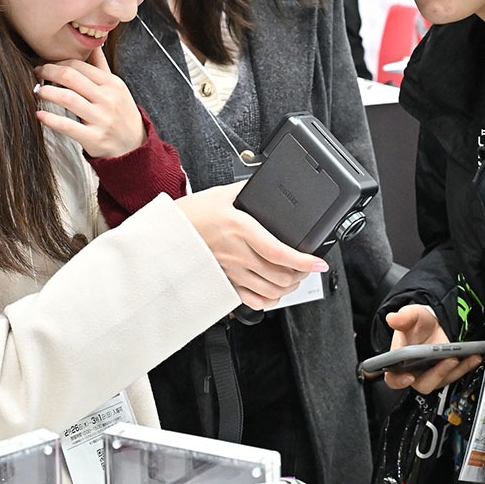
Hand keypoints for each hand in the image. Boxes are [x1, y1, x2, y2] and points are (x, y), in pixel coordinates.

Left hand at [34, 47, 144, 157]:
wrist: (134, 145)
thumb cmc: (120, 113)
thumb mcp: (116, 87)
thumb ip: (101, 65)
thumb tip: (93, 42)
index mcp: (111, 83)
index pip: (79, 65)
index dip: (58, 62)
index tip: (46, 64)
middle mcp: (107, 98)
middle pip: (71, 77)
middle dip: (49, 72)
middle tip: (37, 73)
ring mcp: (101, 118)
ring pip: (67, 99)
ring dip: (47, 92)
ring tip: (37, 91)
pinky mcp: (93, 137)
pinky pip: (68, 126)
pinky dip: (51, 119)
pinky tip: (39, 115)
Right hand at [177, 182, 329, 310]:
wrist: (165, 235)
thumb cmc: (190, 215)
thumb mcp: (220, 194)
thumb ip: (246, 190)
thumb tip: (265, 182)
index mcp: (240, 229)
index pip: (279, 251)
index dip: (303, 261)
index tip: (319, 263)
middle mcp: (237, 254)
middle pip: (279, 275)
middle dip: (301, 275)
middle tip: (308, 267)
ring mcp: (231, 272)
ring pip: (269, 291)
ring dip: (288, 288)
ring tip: (294, 278)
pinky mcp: (224, 282)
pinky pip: (252, 301)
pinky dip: (269, 300)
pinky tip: (273, 291)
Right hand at [384, 305, 481, 392]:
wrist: (435, 322)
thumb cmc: (419, 323)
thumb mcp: (411, 315)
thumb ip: (402, 317)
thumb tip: (392, 318)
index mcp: (399, 362)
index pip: (393, 378)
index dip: (399, 381)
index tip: (409, 377)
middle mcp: (415, 371)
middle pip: (423, 383)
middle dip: (438, 373)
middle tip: (449, 360)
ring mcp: (432, 373)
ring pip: (443, 380)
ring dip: (456, 370)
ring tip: (466, 356)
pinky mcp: (447, 372)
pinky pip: (456, 374)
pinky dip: (466, 366)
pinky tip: (473, 356)